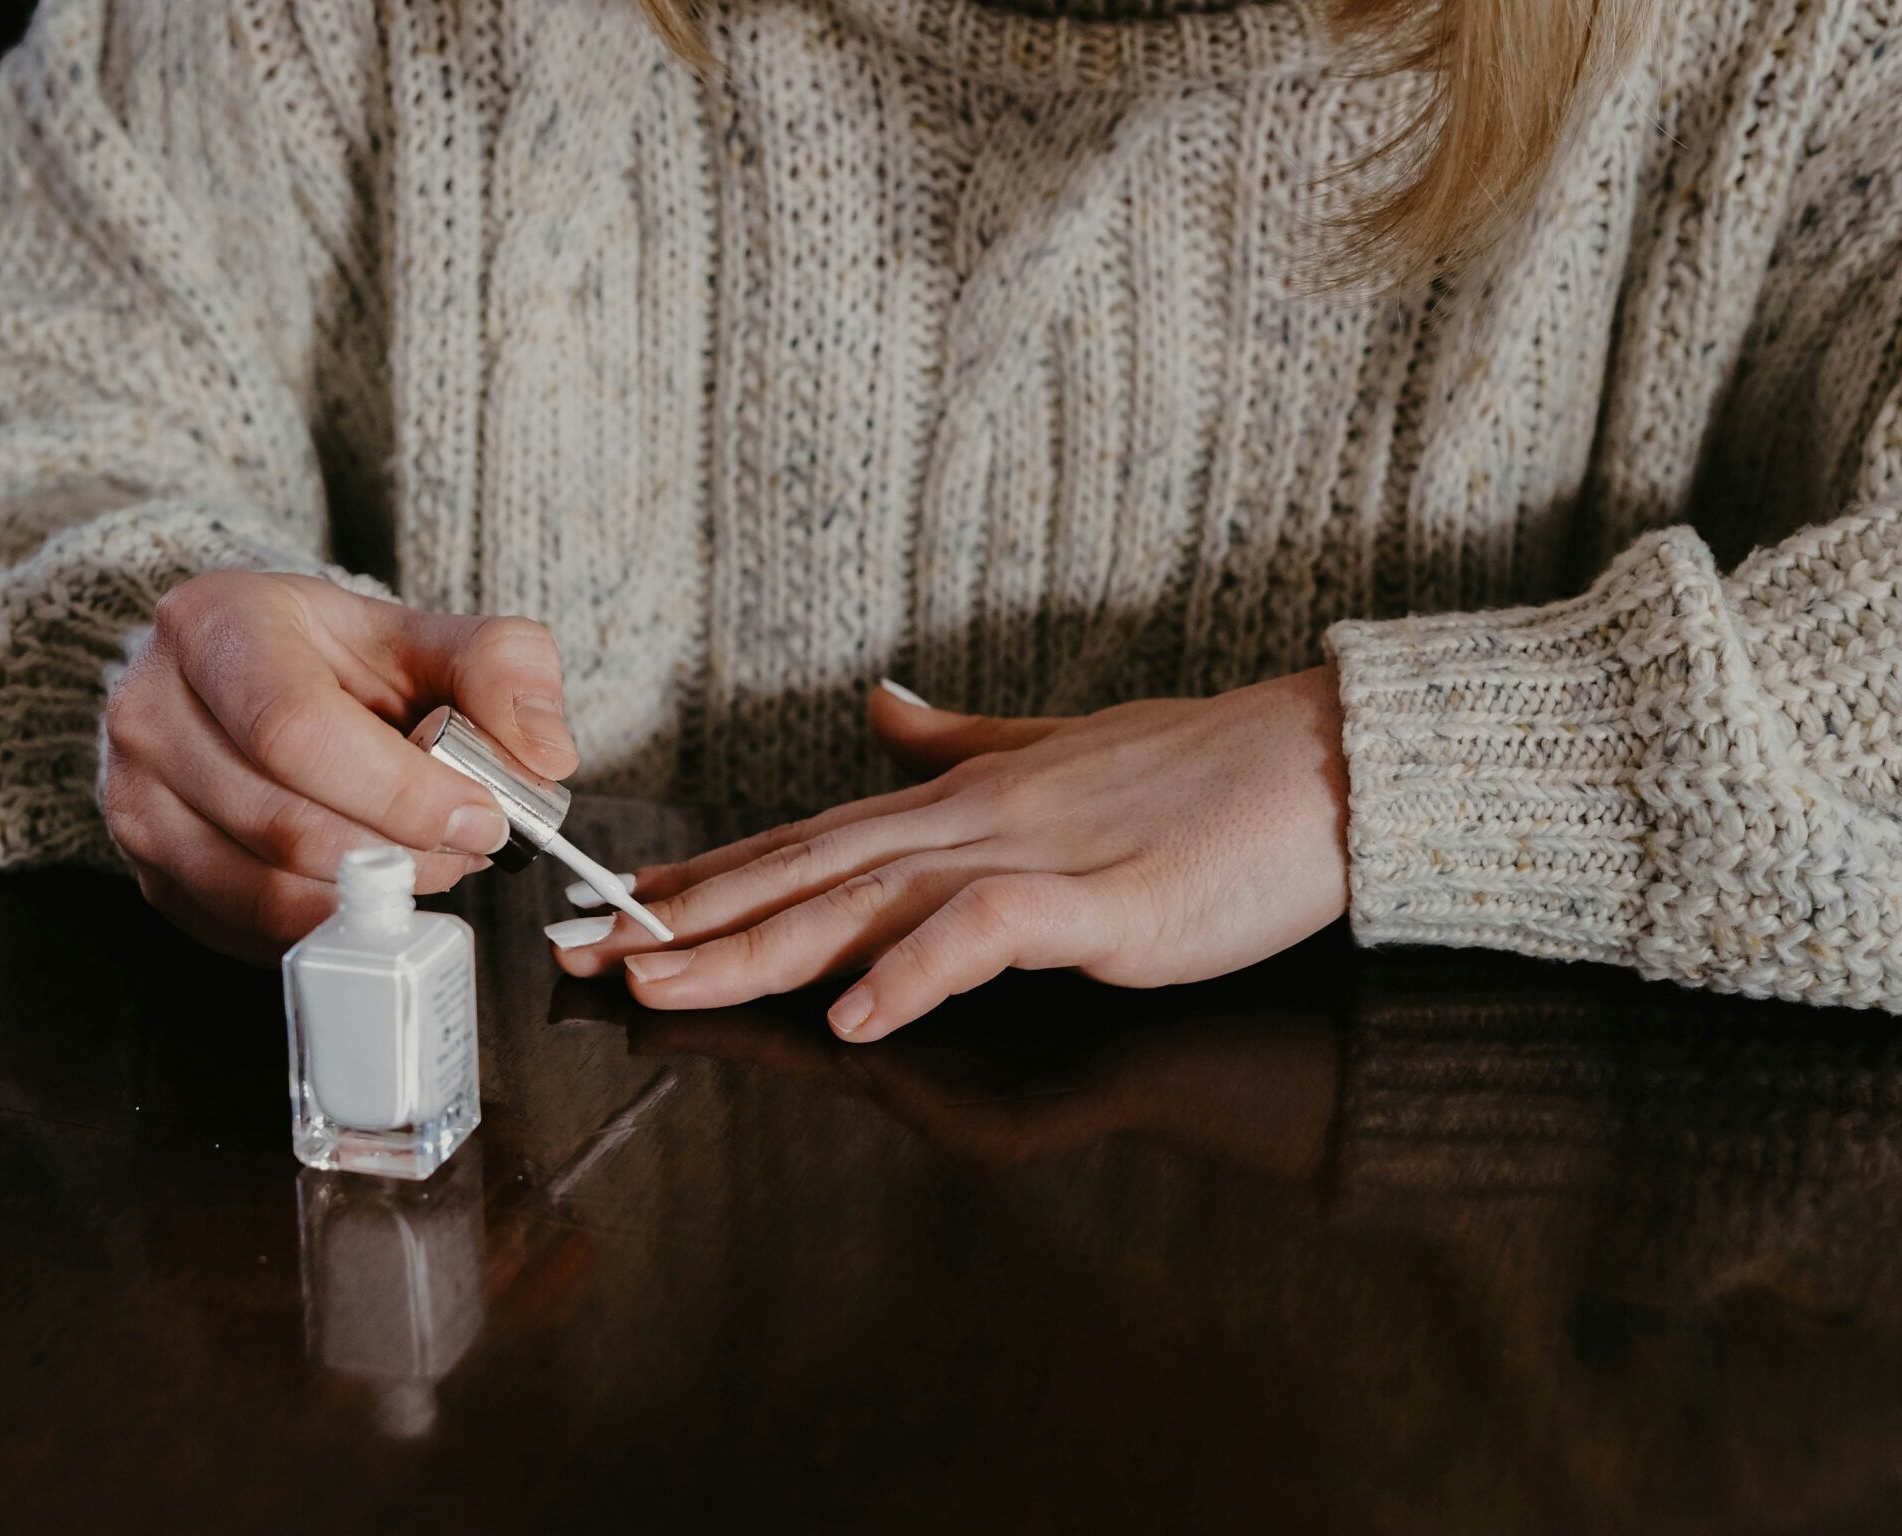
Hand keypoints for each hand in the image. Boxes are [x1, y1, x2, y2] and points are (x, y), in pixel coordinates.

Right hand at [100, 570, 577, 960]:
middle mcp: (151, 712)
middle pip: (285, 825)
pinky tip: (372, 887)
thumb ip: (504, 669)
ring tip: (428, 861)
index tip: (482, 815)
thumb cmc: (334, 660)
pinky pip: (250, 932)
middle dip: (403, 855)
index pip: (296, 730)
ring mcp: (133, 800)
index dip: (400, 792)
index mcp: (214, 627)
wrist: (244, 678)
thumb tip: (542, 755)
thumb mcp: (424, 633)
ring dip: (373, 900)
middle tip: (471, 845)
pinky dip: (331, 926)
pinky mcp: (150, 872)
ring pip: (266, 892)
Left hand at [554, 668, 1351, 1039]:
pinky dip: (911, 972)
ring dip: (756, 943)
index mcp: (958, 800)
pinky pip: (983, 934)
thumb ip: (962, 743)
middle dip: (686, 918)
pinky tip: (851, 1014)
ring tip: (663, 979)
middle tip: (580, 952)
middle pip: (804, 873)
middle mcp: (971, 820)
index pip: (805, 841)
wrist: (1321, 764)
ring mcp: (1030, 856)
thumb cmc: (1201, 772)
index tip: (614, 909)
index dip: (705, 878)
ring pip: (863, 900)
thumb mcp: (1057, 752)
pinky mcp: (1097, 901)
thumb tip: (882, 711)